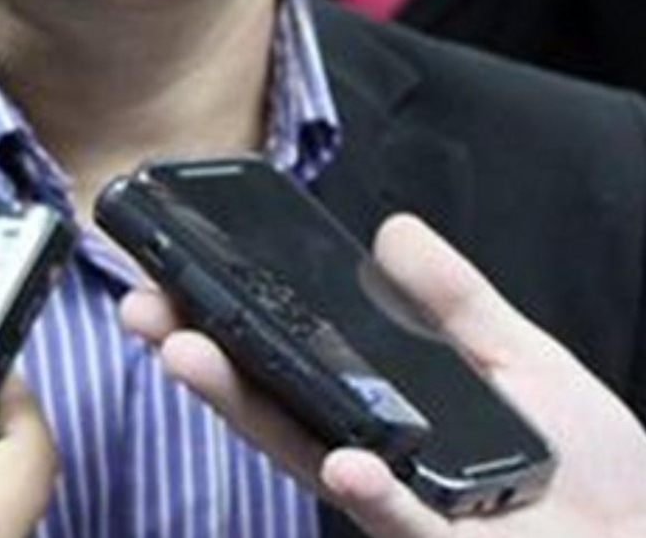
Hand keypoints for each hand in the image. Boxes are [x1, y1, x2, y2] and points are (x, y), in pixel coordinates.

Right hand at [121, 213, 645, 537]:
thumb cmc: (593, 467)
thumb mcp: (521, 357)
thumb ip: (454, 300)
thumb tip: (390, 229)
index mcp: (385, 409)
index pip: (293, 359)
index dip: (234, 320)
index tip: (179, 274)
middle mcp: (375, 457)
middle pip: (271, 403)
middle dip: (201, 357)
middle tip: (144, 310)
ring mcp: (404, 506)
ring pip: (309, 456)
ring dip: (246, 408)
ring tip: (190, 356)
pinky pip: (401, 521)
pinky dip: (370, 493)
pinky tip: (344, 461)